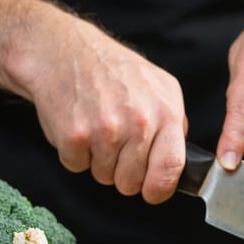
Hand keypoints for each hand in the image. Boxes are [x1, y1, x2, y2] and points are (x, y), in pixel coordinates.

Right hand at [8, 15, 187, 203]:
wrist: (63, 51)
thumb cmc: (113, 70)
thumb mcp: (160, 85)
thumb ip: (175, 122)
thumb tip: (180, 154)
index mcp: (165, 112)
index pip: (171, 168)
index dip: (160, 189)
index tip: (152, 192)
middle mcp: (138, 122)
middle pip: (132, 182)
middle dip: (123, 174)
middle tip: (116, 147)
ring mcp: (105, 130)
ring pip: (104, 177)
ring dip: (99, 161)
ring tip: (97, 129)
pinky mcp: (73, 136)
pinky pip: (77, 167)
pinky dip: (75, 154)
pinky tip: (78, 126)